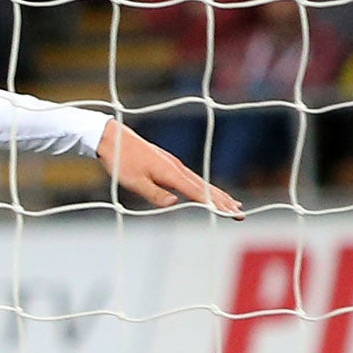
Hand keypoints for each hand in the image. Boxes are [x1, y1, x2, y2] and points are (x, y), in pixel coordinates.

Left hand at [100, 120, 242, 217]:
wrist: (113, 138)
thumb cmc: (121, 162)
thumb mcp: (134, 182)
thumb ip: (155, 194)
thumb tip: (174, 204)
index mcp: (170, 173)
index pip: (197, 192)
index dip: (215, 204)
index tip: (230, 213)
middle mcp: (177, 168)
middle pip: (206, 188)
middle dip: (224, 202)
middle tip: (240, 214)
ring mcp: (175, 165)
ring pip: (202, 183)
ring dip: (219, 195)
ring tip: (234, 205)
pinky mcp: (170, 165)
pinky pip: (193, 179)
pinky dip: (206, 188)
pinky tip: (209, 193)